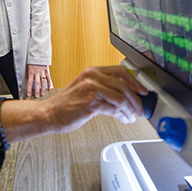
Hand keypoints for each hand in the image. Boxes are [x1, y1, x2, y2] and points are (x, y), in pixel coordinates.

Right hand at [0, 65, 148, 142]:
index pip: (121, 71)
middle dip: (136, 99)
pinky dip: (122, 115)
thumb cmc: (66, 105)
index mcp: (92, 71)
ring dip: (130, 109)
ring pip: (121, 97)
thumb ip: (104, 89)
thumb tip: (125, 97)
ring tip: (131, 117)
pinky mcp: (90, 102)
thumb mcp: (86, 89)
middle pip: (124, 84)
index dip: (136, 82)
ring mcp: (91, 88)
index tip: (143, 91)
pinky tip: (123, 119)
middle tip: (140, 109)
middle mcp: (92, 77)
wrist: (49, 114)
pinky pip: (113, 108)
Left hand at [26, 64, 52, 97]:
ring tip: (42, 94)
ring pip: (43, 81)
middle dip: (36, 90)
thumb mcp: (28, 68)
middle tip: (36, 96)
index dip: (29, 89)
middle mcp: (37, 72)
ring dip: (43, 89)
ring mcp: (42, 72)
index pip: (29, 82)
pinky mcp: (47, 71)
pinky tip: (49, 89)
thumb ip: (28, 75)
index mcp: (31, 72)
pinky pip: (48, 78)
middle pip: (37, 82)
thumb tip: (26, 83)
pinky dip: (49, 84)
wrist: (37, 55)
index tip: (29, 94)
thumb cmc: (31, 63)